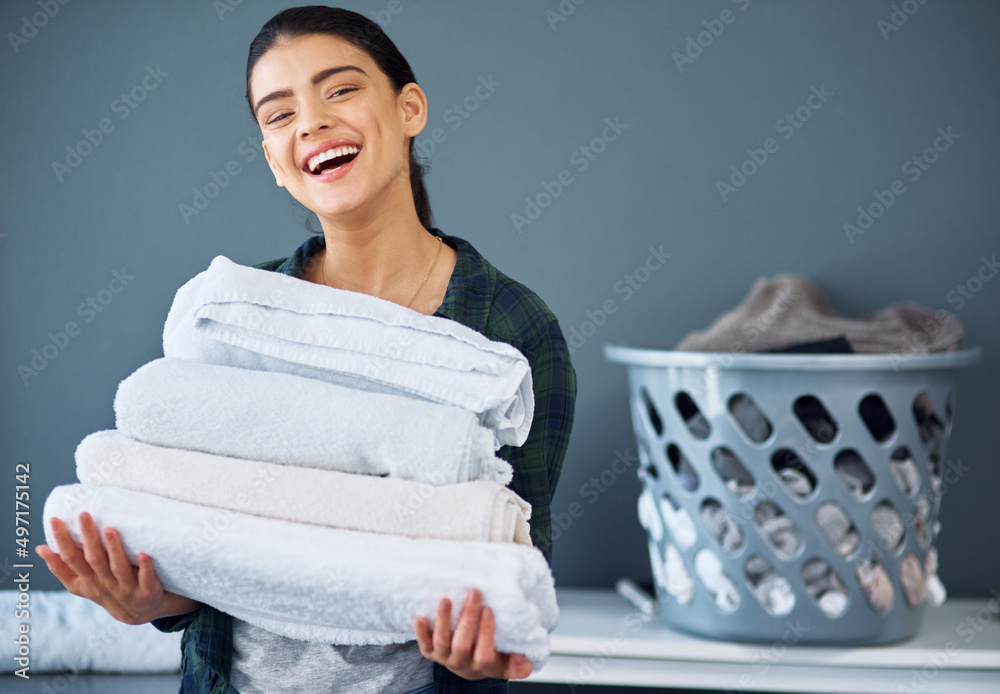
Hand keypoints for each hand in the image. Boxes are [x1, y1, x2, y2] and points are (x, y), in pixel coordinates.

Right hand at [36, 512, 199, 624]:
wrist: (138, 612)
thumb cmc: (106, 589)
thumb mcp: (81, 583)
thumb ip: (62, 568)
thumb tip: (40, 548)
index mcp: (87, 580)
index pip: (70, 560)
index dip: (61, 542)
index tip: (55, 520)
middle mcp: (104, 584)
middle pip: (93, 560)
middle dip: (87, 538)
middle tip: (83, 514)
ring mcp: (125, 589)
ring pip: (118, 568)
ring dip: (114, 549)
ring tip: (109, 529)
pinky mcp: (146, 591)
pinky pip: (145, 578)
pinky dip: (145, 567)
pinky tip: (143, 553)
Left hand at [415, 588, 531, 680]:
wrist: (468, 666)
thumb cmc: (489, 657)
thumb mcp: (507, 664)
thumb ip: (519, 665)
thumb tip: (523, 660)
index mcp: (482, 664)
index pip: (484, 653)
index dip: (486, 632)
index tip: (489, 609)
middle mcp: (461, 662)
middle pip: (461, 644)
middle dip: (468, 617)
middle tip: (474, 593)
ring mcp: (444, 657)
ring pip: (441, 641)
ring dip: (443, 621)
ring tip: (446, 599)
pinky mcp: (431, 652)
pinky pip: (424, 644)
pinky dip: (420, 632)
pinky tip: (420, 617)